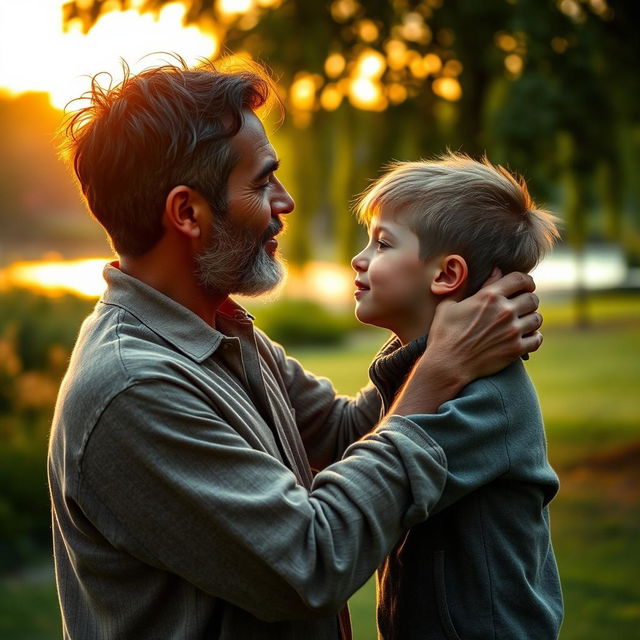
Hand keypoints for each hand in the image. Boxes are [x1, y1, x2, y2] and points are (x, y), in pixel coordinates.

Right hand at [425, 270, 541, 387]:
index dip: (526, 281)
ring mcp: (512, 331)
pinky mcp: (515, 349)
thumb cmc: (444, 334)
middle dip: (528, 300)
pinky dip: (534, 337)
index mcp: (489, 296)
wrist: (447, 364)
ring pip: (537, 318)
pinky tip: (525, 337)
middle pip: (532, 299)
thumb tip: (492, 272)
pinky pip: (537, 339)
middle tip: (522, 306)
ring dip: (531, 319)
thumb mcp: (450, 305)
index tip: (526, 286)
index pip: (520, 279)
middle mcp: (504, 311)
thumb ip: (471, 287)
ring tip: (523, 322)